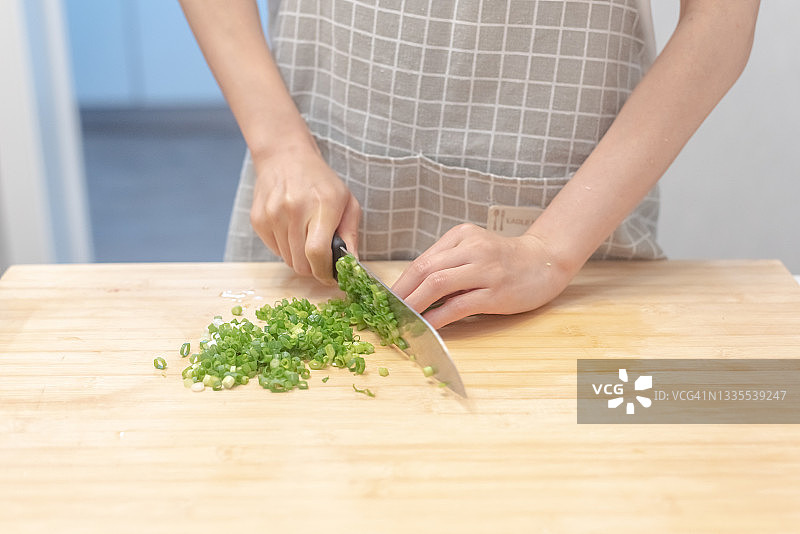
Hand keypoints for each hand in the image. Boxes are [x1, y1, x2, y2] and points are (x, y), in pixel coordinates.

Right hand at [250, 143, 359, 282]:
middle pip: (301, 262)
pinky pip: (274, 251)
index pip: (317, 252)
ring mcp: (273, 214)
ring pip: (287, 260)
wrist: (285, 157)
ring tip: (306, 238)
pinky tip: (292, 231)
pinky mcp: (258, 219)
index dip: (324, 272)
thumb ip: (351, 235)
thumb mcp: (347, 202)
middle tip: (321, 261)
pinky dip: (285, 249)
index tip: (330, 277)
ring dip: (299, 258)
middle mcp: (294, 209)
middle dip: (313, 269)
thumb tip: (352, 266)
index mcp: (322, 205)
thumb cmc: (321, 182)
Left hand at [391, 224, 575, 328]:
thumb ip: (448, 265)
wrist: (545, 262)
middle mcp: (472, 248)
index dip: (400, 281)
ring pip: (437, 284)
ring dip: (415, 304)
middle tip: (385, 312)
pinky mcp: (496, 291)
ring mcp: (485, 269)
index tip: (384, 299)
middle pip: (425, 270)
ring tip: (401, 319)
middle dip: (401, 293)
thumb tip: (413, 291)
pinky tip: (426, 326)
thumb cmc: (505, 261)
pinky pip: (459, 305)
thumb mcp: (474, 251)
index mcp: (462, 236)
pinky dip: (438, 317)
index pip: (422, 260)